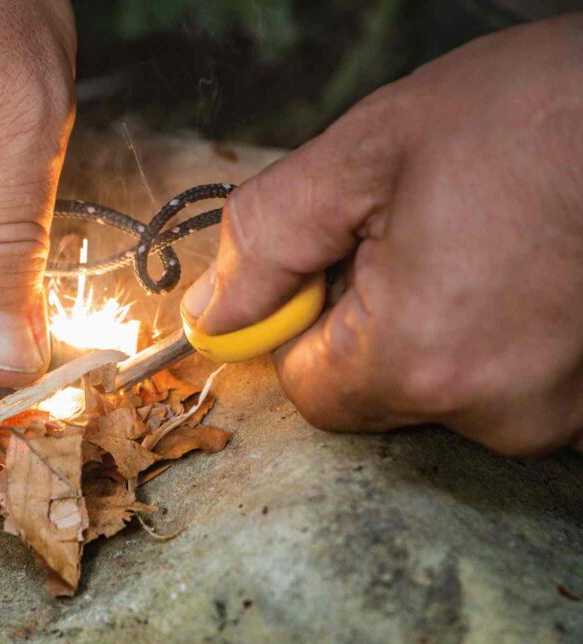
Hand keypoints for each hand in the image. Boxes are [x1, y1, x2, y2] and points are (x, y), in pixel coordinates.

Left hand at [182, 15, 582, 455]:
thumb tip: (212, 315)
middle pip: (377, 391)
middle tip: (420, 230)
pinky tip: (523, 265)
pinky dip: (497, 330)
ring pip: (444, 384)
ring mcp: (560, 414)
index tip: (332, 262)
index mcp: (423, 358)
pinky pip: (505, 379)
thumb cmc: (537, 112)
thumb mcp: (367, 154)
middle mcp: (497, 411)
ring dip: (441, 320)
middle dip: (373, 318)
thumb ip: (269, 242)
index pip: (307, 389)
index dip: (303, 324)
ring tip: (488, 238)